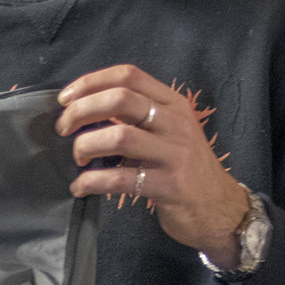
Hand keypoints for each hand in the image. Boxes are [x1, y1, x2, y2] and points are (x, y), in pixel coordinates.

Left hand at [56, 64, 247, 265]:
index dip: (90, 82)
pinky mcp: (171, 186)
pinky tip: (81, 187)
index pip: (128, 75)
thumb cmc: (182, 166)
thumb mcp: (165, 131)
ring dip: (85, 146)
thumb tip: (82, 107)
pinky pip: (121, 178)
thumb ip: (133, 115)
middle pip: (120, 99)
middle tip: (64, 128)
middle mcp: (176, 123)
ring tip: (78, 159)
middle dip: (81, 111)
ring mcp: (176, 154)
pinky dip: (92, 182)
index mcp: (171, 103)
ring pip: (118, 136)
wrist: (221, 209)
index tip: (65, 99)